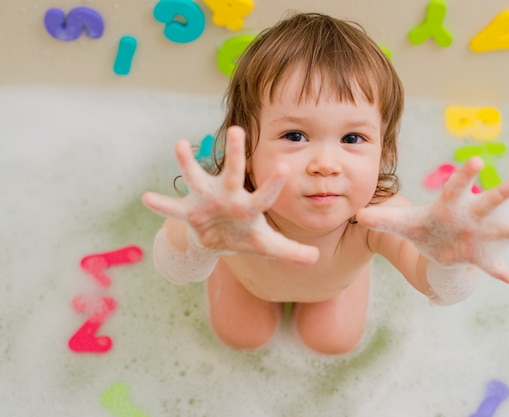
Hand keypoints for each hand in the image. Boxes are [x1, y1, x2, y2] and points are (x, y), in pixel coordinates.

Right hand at [142, 126, 318, 264]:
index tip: (283, 168)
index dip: (272, 183)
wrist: (220, 240)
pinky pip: (172, 208)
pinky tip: (147, 198)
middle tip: (237, 129)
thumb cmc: (247, 236)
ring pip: (197, 178)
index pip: (265, 195)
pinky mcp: (189, 211)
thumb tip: (316, 258)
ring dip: (188, 163)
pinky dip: (161, 205)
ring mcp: (207, 200)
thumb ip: (290, 250)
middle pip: (234, 172)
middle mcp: (229, 196)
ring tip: (179, 144)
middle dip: (235, 153)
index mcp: (251, 206)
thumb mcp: (267, 245)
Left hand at [356, 157, 508, 283]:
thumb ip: (382, 218)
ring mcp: (479, 235)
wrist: (438, 249)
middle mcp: (470, 216)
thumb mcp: (402, 223)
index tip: (478, 161)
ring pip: (502, 230)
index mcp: (449, 205)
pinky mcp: (482, 256)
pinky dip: (503, 273)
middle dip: (502, 193)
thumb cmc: (423, 228)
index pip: (457, 187)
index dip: (466, 175)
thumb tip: (357, 214)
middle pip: (487, 202)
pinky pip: (494, 266)